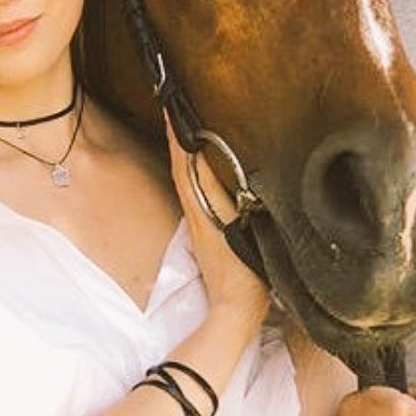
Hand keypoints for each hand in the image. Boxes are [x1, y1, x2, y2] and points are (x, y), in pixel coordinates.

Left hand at [164, 118, 269, 327]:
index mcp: (204, 210)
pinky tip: (194, 164)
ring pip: (185, 179)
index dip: (177, 138)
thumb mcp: (238, 233)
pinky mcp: (204, 232)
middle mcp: (197, 213)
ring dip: (180, 151)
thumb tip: (206, 165)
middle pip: (181, 167)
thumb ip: (223, 202)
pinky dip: (189, 171)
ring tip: (179, 125)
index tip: (171, 109)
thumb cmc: (245, 276)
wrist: (235, 310)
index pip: (186, 166)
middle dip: (175, 137)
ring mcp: (200, 222)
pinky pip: (193, 193)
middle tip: (171, 106)